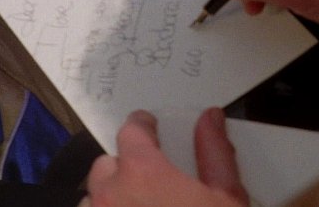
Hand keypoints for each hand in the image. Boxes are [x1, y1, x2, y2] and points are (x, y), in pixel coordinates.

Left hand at [80, 108, 246, 206]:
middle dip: (123, 170)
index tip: (148, 126)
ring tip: (137, 206)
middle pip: (105, 166)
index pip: (130, 131)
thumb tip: (211, 120)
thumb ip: (215, 154)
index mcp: (142, 174)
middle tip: (150, 183)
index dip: (141, 127)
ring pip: (93, 197)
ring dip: (110, 198)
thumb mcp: (226, 198)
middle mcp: (110, 194)